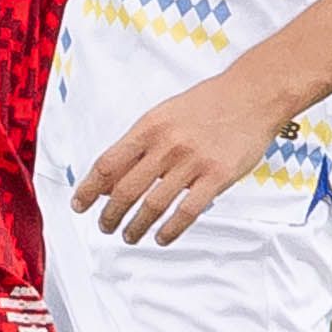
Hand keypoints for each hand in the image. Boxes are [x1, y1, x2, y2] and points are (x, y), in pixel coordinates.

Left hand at [71, 66, 294, 246]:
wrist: (252, 94)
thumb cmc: (206, 105)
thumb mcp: (163, 116)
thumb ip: (138, 146)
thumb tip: (110, 179)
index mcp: (149, 128)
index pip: (108, 164)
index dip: (89, 189)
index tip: (79, 205)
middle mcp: (167, 145)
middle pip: (126, 189)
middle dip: (110, 214)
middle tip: (105, 226)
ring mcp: (193, 161)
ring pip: (153, 204)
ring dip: (136, 226)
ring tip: (129, 235)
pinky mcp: (218, 176)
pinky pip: (188, 211)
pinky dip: (170, 229)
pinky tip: (161, 237)